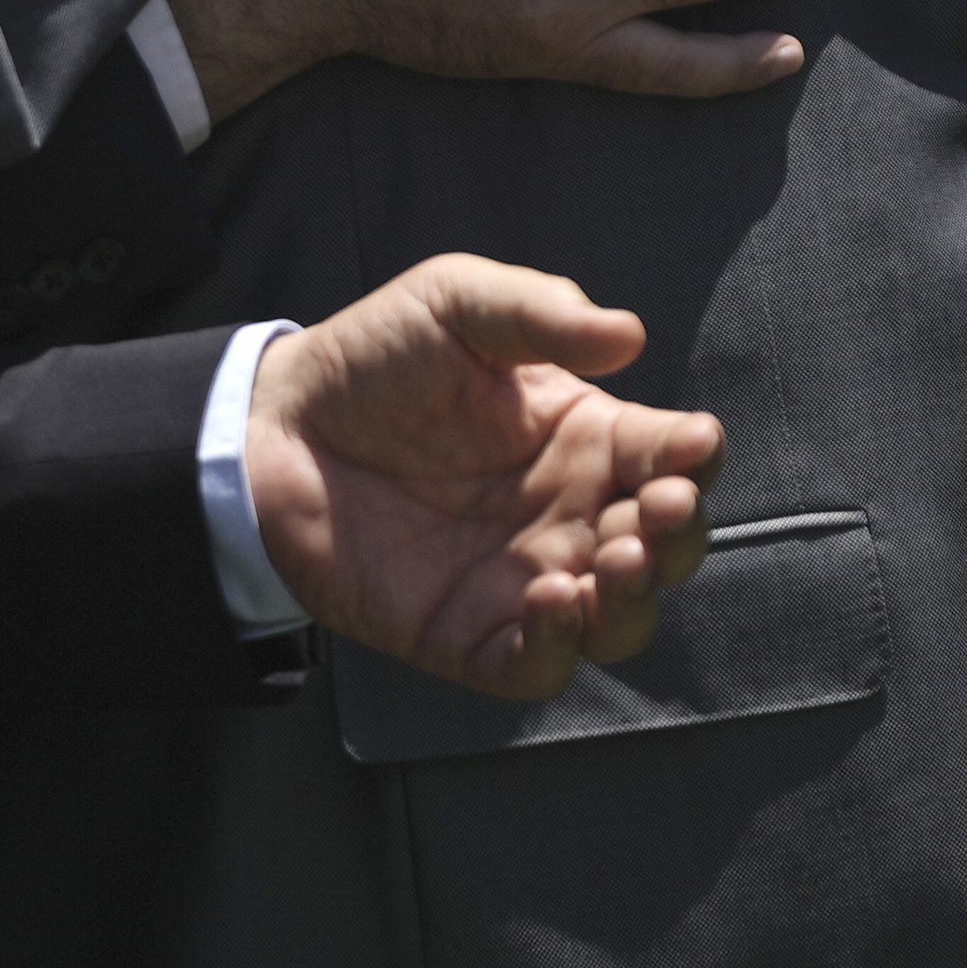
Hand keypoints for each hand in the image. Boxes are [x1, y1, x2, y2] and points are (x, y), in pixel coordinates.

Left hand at [249, 256, 721, 698]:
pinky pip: (538, 665)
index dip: (695, 456)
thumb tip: (630, 336)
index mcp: (586, 437)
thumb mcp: (456, 302)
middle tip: (660, 510)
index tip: (692, 447)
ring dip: (637, 598)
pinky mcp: (470, 637)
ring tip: (615, 558)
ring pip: (619, 618)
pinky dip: (562, 645)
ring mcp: (525, 580)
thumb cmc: (374, 359)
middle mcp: (570, 514)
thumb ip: (541, 309)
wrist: (271, 432)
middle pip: (666, 545)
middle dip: (681, 535)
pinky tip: (551, 599)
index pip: (671, 456)